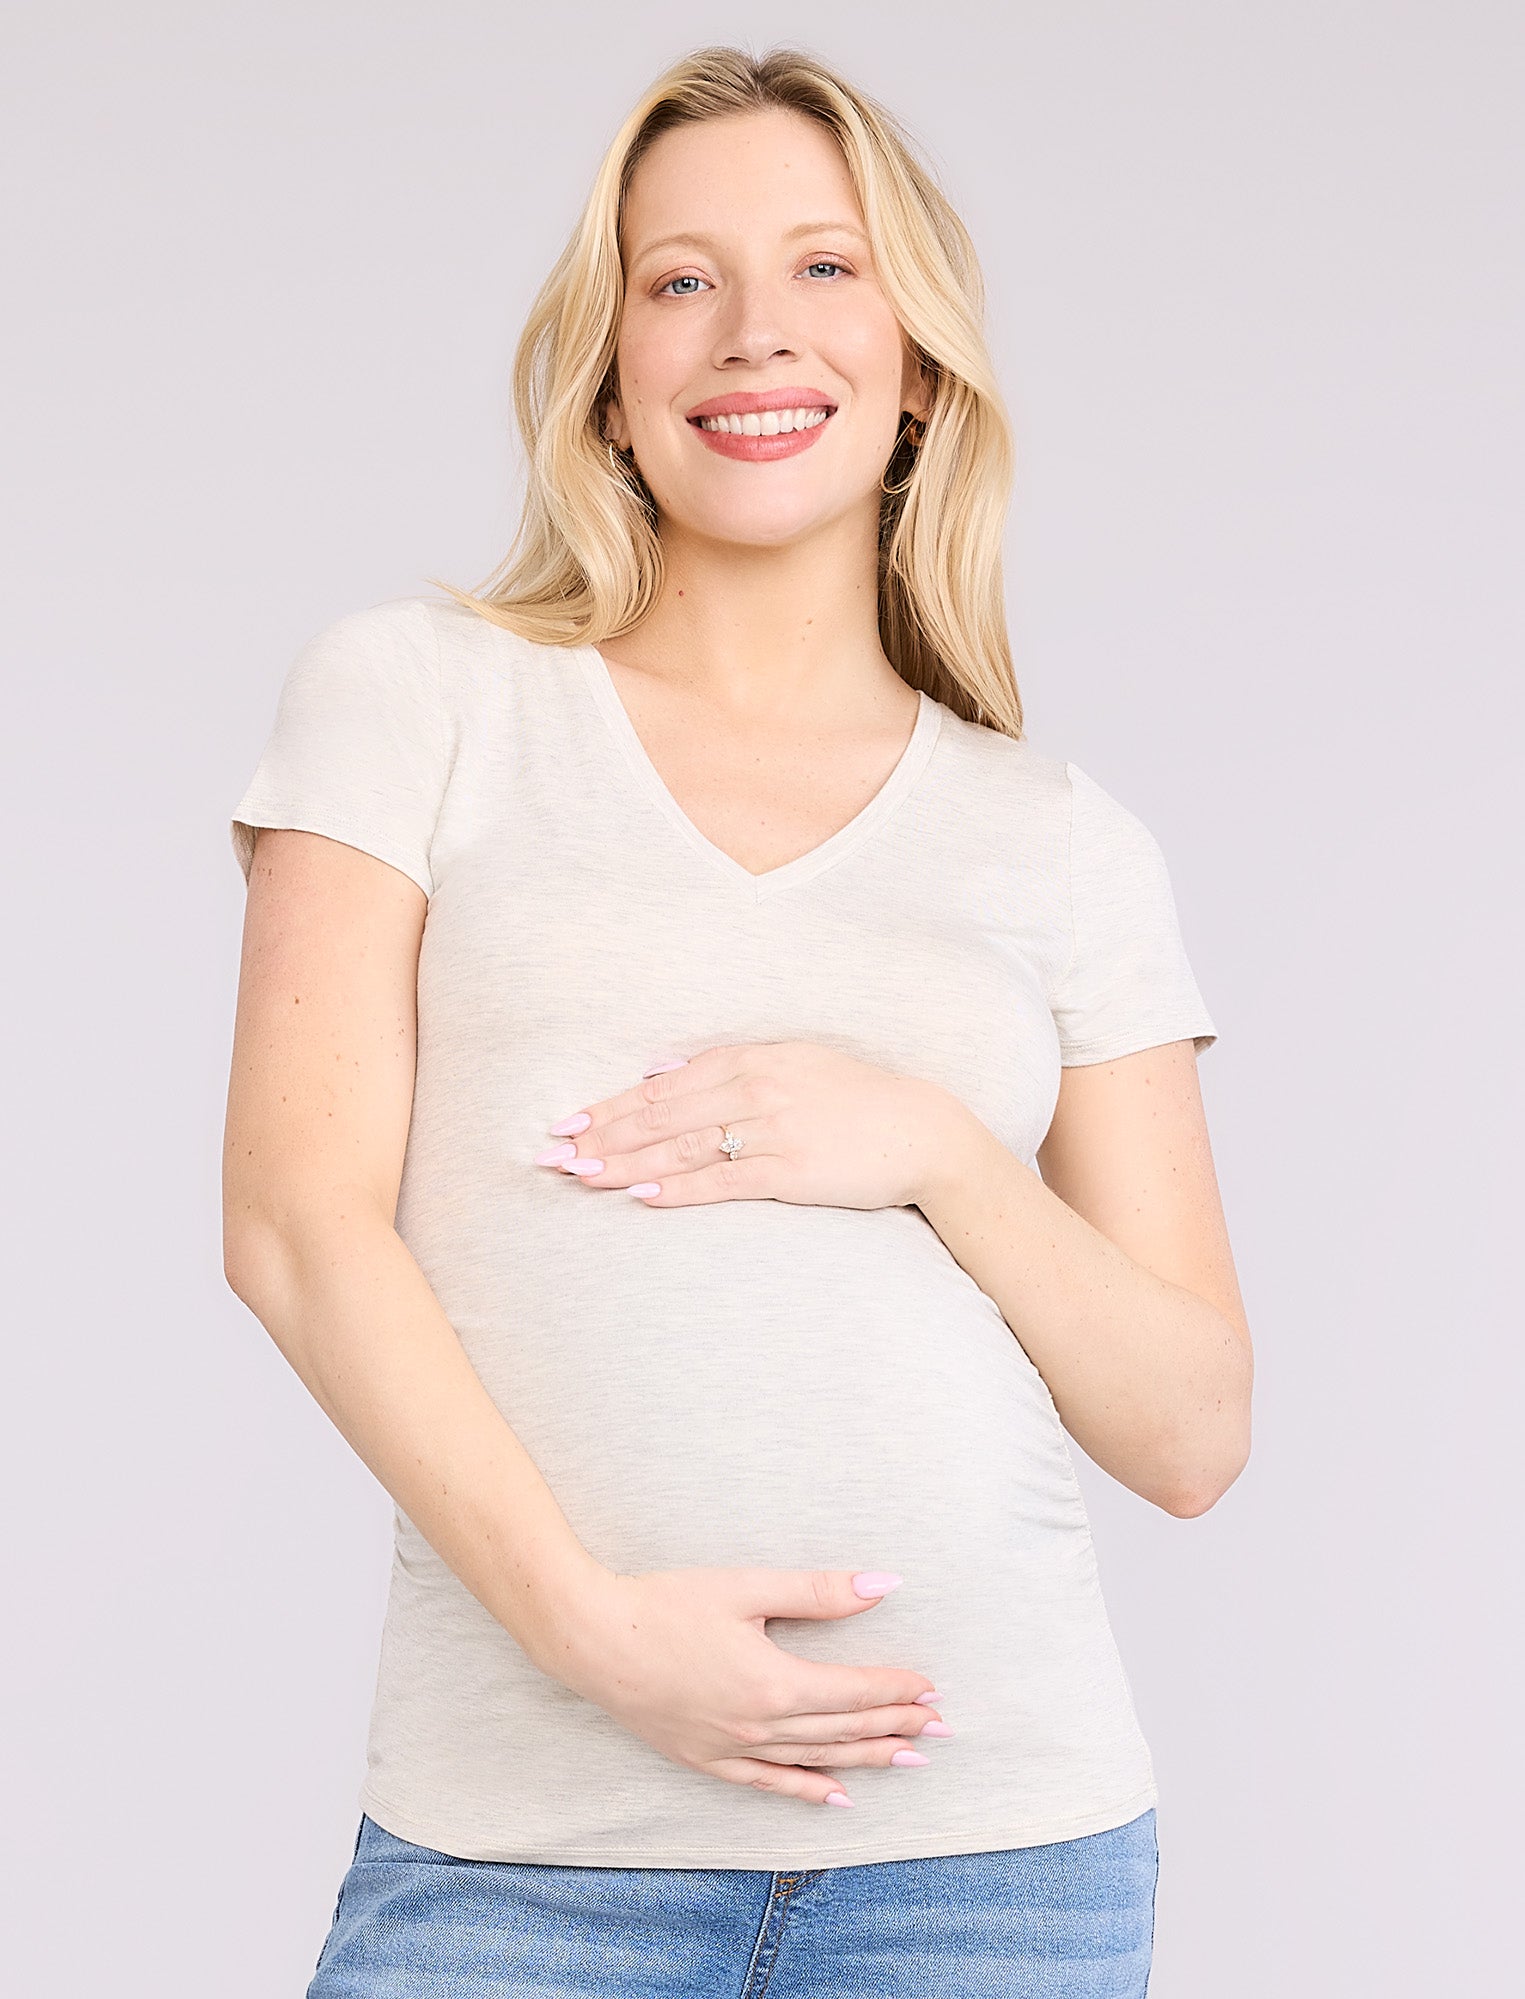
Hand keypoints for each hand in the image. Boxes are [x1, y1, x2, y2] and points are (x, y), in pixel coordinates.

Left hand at [534, 1041, 966, 1209]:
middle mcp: (755, 1089)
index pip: (664, 1086)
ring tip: (581, 1177)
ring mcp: (772, 1129)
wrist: (920, 1130)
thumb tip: (660, 1073)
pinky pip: (722, 1180)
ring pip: (681, 1147)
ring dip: (626, 1163)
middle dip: (602, 1136)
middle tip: (554, 1156)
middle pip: (661, 1115)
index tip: (570, 1122)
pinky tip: (642, 1195)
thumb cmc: (854, 1099)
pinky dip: (678, 1187)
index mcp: (752, 1059)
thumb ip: (729, 1065)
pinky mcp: (790, 1171)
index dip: (612, 1106)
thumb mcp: (793, 1062)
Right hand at [534, 1564, 951, 1808]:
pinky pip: (768, 1784)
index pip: (853, 1691)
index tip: (931, 1687)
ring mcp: (731, 1749)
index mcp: (775, 1682)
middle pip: (844, 1730)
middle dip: (896, 1726)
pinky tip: (838, 1798)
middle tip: (941, 1728)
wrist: (593, 1638)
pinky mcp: (705, 1759)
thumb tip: (883, 1584)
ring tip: (910, 1759)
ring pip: (816, 1760)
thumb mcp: (747, 1587)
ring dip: (867, 1759)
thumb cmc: (666, 1604)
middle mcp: (760, 1726)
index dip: (896, 1689)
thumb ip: (818, 1592)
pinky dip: (807, 1791)